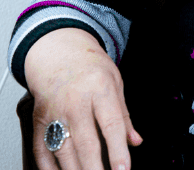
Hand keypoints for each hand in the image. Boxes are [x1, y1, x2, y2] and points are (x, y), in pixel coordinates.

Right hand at [26, 28, 141, 169]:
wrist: (59, 55)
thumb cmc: (91, 68)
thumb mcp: (116, 83)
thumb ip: (124, 115)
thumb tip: (136, 141)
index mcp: (100, 89)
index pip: (111, 124)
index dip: (118, 150)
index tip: (124, 169)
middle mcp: (75, 102)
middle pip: (86, 143)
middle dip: (96, 168)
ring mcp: (54, 114)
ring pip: (64, 152)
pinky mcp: (38, 123)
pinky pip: (42, 152)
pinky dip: (50, 169)